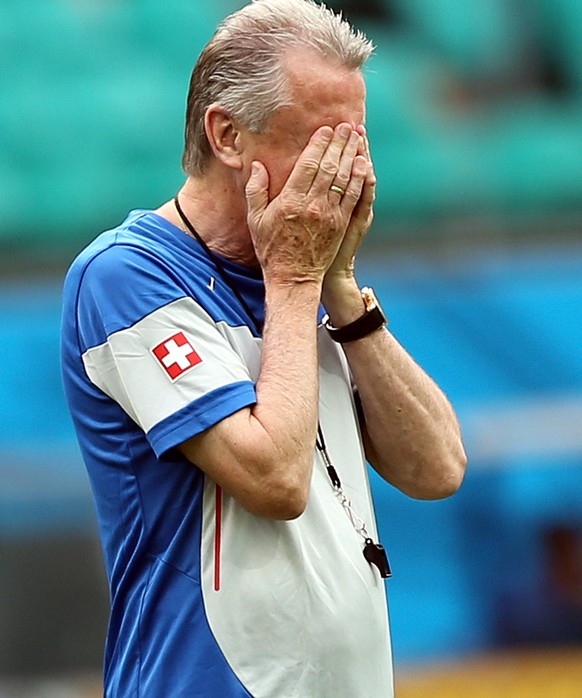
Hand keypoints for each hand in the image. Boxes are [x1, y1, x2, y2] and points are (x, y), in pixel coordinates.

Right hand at [245, 123, 367, 285]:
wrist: (293, 277)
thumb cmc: (272, 249)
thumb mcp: (255, 220)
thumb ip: (255, 191)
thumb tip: (257, 165)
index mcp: (290, 201)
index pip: (308, 164)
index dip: (319, 144)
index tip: (326, 128)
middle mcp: (312, 205)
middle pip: (330, 166)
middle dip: (340, 143)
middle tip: (347, 125)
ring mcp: (330, 215)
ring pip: (345, 178)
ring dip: (352, 154)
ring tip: (358, 137)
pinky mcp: (341, 224)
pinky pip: (354, 195)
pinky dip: (360, 177)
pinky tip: (363, 163)